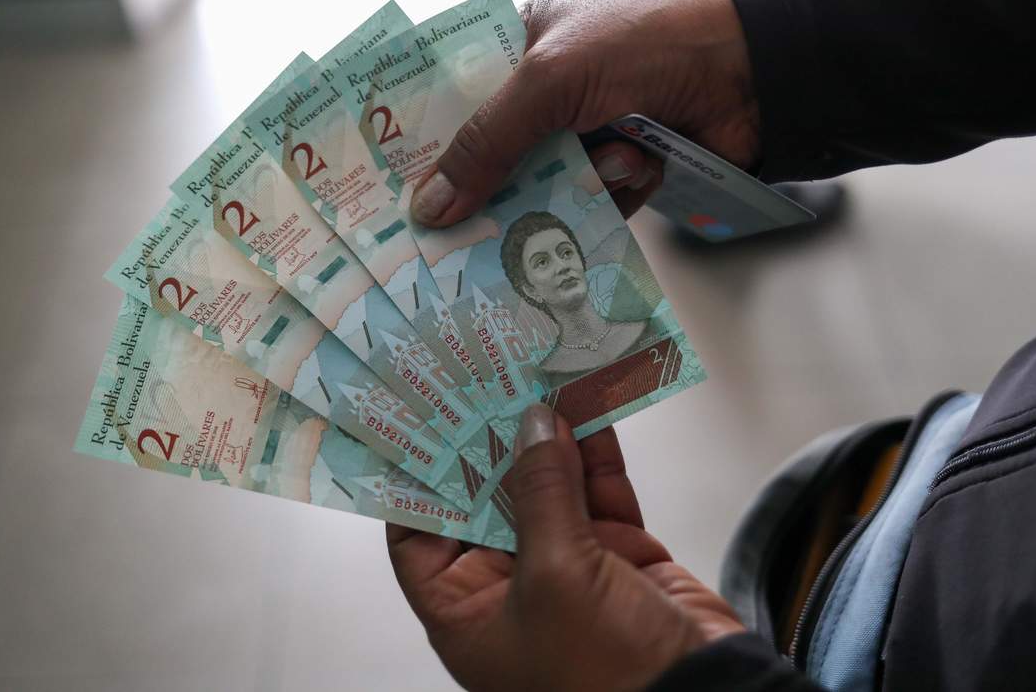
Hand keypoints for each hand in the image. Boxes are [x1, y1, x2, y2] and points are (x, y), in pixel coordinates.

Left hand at [387, 405, 744, 691]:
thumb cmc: (606, 674)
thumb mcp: (555, 576)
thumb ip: (541, 492)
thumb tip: (533, 425)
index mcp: (466, 610)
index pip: (417, 533)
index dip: (416, 477)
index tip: (418, 418)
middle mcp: (509, 587)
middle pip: (484, 498)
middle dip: (488, 439)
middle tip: (482, 376)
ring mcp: (566, 568)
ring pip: (546, 485)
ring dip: (546, 433)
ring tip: (537, 373)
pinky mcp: (618, 554)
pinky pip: (597, 489)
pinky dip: (595, 449)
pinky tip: (588, 402)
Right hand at [409, 0, 759, 226]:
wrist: (751, 72)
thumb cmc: (642, 47)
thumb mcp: (550, 83)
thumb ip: (486, 143)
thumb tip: (427, 211)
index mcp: (522, 45)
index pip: (454, 96)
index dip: (423, 142)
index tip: (395, 189)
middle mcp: (549, 91)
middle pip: (492, 156)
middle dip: (487, 189)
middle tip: (455, 234)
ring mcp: (586, 132)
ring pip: (542, 189)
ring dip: (576, 185)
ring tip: (613, 162)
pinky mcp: (621, 170)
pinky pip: (592, 206)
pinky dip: (616, 193)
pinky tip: (641, 168)